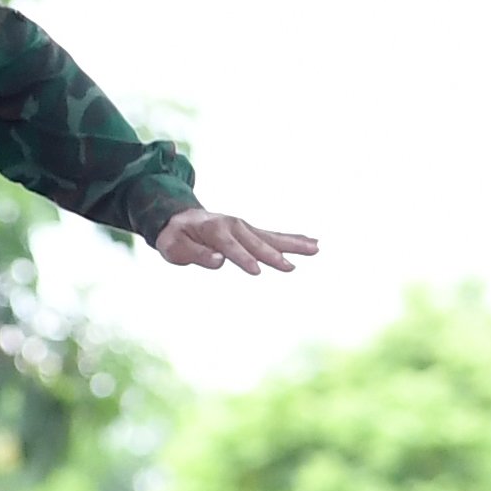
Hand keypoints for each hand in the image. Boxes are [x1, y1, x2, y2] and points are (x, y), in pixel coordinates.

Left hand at [152, 206, 316, 274]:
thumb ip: (196, 254)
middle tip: (290, 268)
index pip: (231, 248)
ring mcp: (244, 227)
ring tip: (315, 248)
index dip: (243, 260)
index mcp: (214, 229)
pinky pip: (273, 236)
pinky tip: (310, 242)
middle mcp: (233, 225)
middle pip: (256, 243)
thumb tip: (219, 261)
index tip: (257, 271)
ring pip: (271, 238)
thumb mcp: (175, 248)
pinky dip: (291, 239)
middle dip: (273, 256)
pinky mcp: (250, 232)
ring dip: (293, 244)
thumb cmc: (175, 237)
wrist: (177, 218)